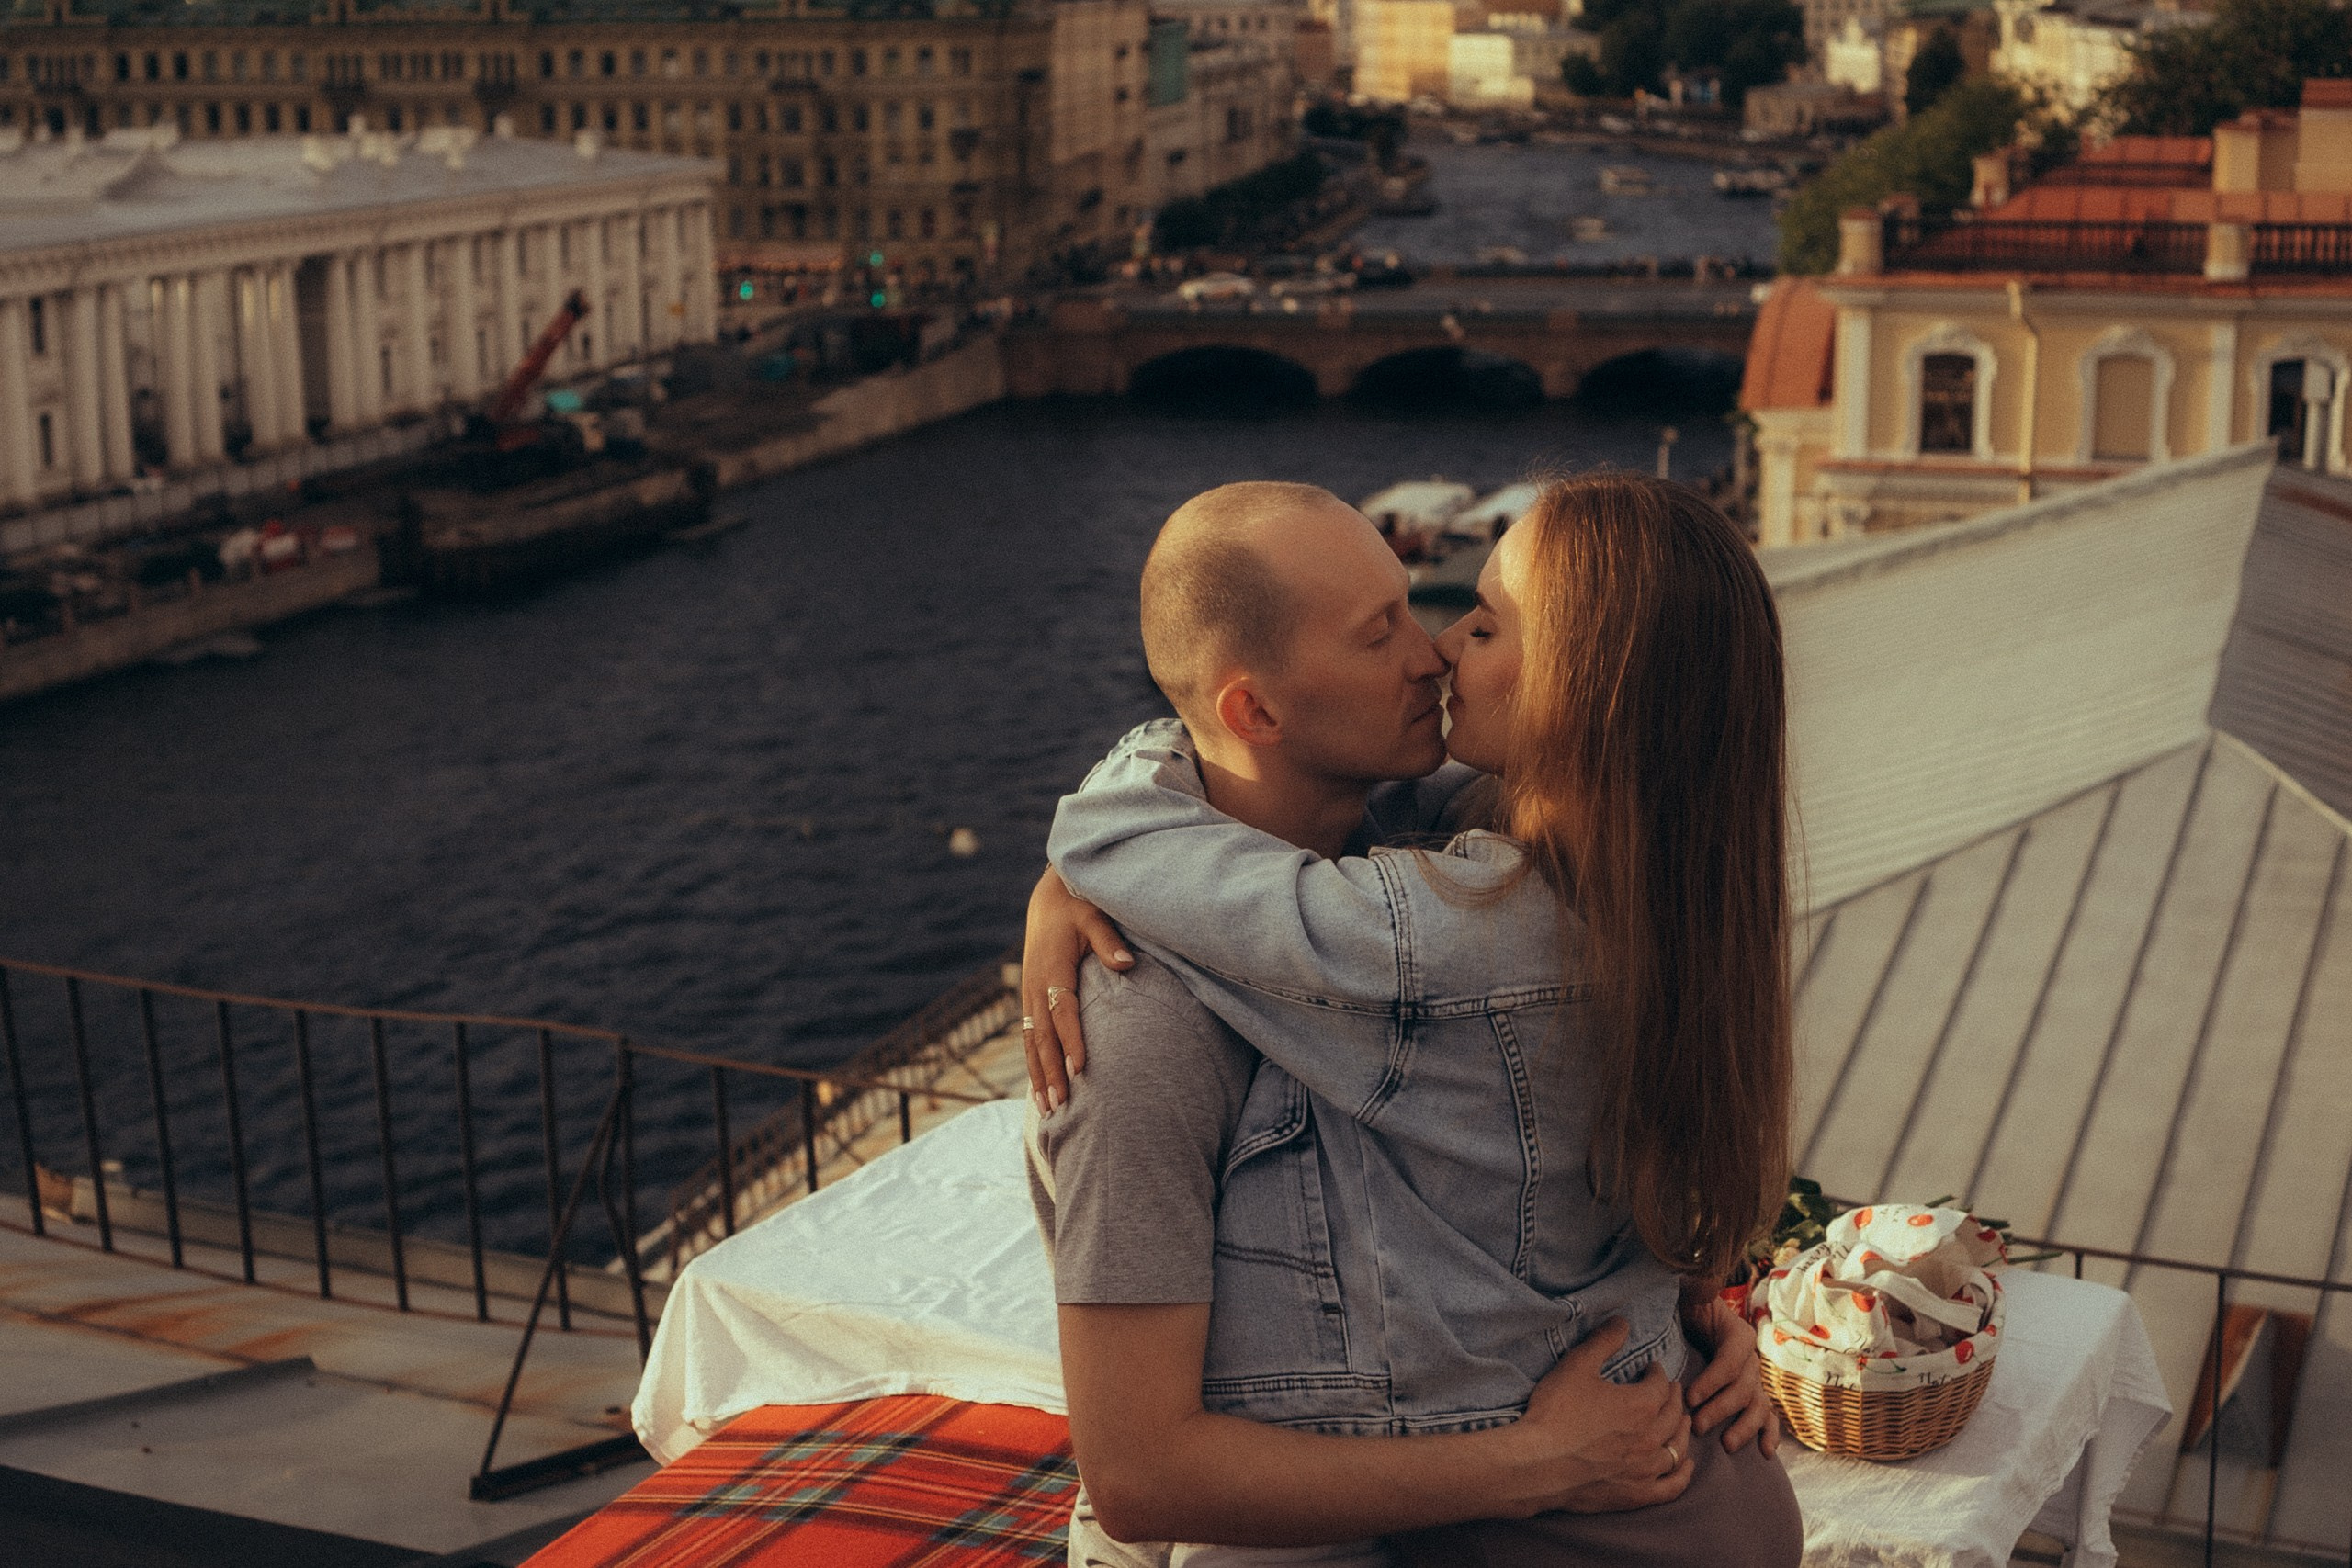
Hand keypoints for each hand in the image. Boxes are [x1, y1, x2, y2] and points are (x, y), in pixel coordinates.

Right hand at [1022, 867, 1132, 1111]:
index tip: (1080, 1068)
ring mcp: (1029, 994)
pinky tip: (1040, 1089)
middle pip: (1043, 1036)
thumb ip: (1109, 941)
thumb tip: (1127, 964)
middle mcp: (1035, 985)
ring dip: (1039, 1075)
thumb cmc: (1078, 907)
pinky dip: (1034, 1064)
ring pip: (1032, 1042)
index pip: (1063, 1010)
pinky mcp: (1030, 1000)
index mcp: (1052, 967)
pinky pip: (1030, 1037)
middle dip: (1050, 1072)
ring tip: (1048, 1109)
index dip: (1071, 1040)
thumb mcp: (1094, 916)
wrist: (1049, 900)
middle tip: (1060, 1105)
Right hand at [1512, 1320, 1695, 1514]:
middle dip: (1673, 1398)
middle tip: (1671, 1390)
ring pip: (1677, 1448)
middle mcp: (1651, 1437)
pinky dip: (1683, 1475)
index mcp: (1641, 1405)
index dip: (1656, 1373)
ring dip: (1682, 1431)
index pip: (1660, 1384)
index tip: (1651, 1368)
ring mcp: (1646, 1469)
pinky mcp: (1636, 1494)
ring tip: (1682, 1422)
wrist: (1538, 1464)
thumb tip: (1622, 1321)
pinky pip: (1671, 1486)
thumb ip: (1603, 1342)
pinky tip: (1685, 1466)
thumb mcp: (1577, 1366)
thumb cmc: (1556, 1413)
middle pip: (1673, 1414)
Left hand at [1681, 1296, 1779, 1457]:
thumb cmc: (1685, 1306)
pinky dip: (1768, 1434)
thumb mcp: (1689, 1293)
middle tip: (1698, 1425)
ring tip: (1727, 1445)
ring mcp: (1754, 1378)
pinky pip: (1766, 1416)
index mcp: (1738, 1333)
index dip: (1712, 1381)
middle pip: (1744, 1388)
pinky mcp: (1752, 1395)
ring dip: (1744, 1427)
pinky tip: (1766, 1453)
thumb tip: (1702, 1283)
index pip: (1731, 1361)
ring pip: (1757, 1406)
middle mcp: (1751, 1358)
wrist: (1690, 1313)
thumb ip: (1698, 1287)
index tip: (1689, 1397)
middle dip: (1721, 1409)